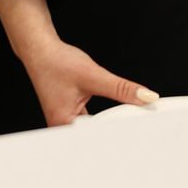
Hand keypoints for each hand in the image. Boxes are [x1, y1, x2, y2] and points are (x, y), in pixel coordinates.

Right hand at [0, 0, 157, 126]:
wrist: (42, 50)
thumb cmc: (57, 62)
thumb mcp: (94, 75)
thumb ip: (121, 88)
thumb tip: (145, 97)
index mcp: (64, 123)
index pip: (98, 137)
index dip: (120, 133)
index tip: (140, 131)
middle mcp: (63, 126)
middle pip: (97, 137)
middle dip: (116, 130)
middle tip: (138, 126)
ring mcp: (66, 121)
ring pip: (95, 130)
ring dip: (110, 124)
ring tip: (129, 120)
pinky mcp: (70, 114)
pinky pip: (92, 122)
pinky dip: (105, 118)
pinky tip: (114, 115)